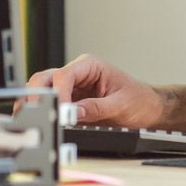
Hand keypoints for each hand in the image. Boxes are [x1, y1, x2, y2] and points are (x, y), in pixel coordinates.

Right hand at [26, 54, 164, 127]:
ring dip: (38, 103)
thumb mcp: (120, 105)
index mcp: (90, 65)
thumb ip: (95, 108)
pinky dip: (45, 111)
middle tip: (37, 114)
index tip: (60, 112)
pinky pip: (52, 103)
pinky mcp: (71, 101)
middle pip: (45, 79)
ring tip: (37, 119)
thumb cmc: (139, 100)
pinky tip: (46, 120)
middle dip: (37, 95)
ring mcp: (72, 87)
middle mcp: (77, 73)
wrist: (148, 108)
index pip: (63, 75)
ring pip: (43, 90)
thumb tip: (72, 114)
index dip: (58, 94)